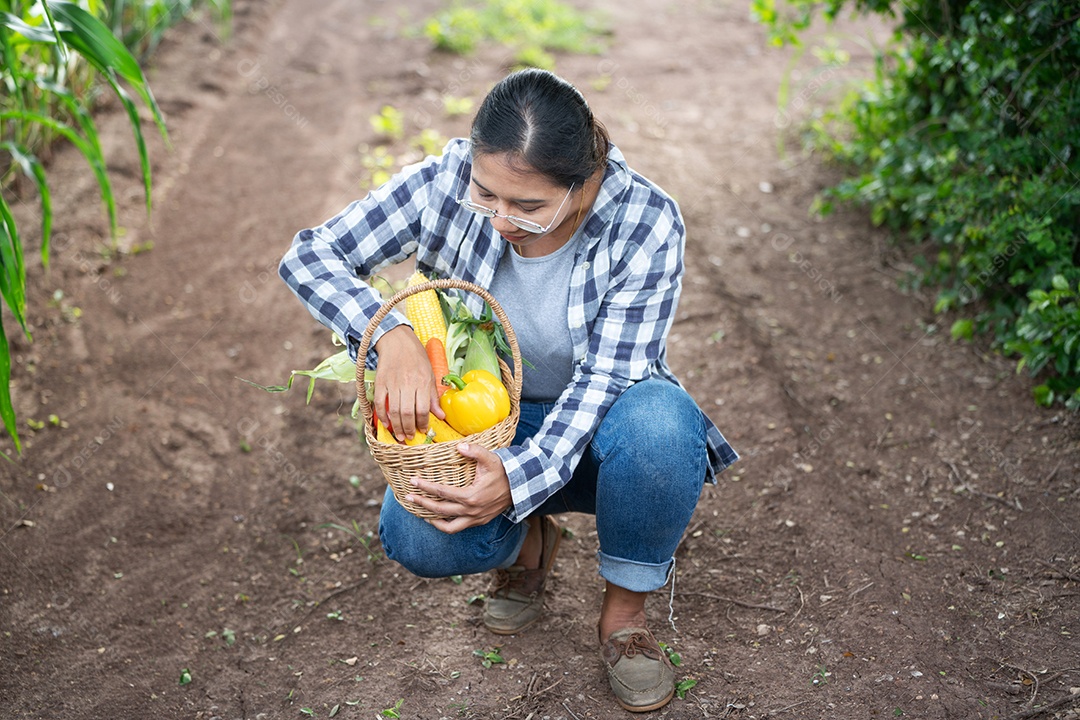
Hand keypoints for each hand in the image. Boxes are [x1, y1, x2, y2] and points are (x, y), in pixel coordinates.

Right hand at [373, 325, 444, 440]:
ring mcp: (392, 383)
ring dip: (397, 426)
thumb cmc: (417, 357)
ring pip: (394, 410)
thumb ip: (433, 396)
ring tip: (400, 436)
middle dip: (409, 428)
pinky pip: (380, 403)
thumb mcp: (430, 374)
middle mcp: (407, 383)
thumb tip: (440, 416)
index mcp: (422, 381)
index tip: (424, 430)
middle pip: (407, 412)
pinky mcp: (380, 382)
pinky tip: (387, 424)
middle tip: (411, 437)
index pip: (423, 409)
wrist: (397, 340)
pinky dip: (383, 416)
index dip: (423, 423)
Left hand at [405, 443, 512, 532]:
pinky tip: (438, 518)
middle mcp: (471, 511)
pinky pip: (458, 528)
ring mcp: (475, 518)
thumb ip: (475, 451)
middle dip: (422, 503)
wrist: (520, 487)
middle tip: (408, 497)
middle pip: (440, 510)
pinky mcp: (479, 521)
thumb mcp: (491, 459)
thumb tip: (459, 447)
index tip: (413, 482)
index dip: (425, 487)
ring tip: (421, 512)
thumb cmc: (504, 471)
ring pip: (448, 527)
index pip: (441, 492)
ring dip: (432, 520)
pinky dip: (445, 525)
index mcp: (471, 496)